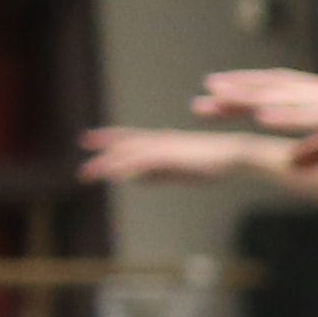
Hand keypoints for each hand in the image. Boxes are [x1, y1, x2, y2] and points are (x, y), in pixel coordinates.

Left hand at [81, 125, 276, 184]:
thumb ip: (159, 173)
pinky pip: (141, 163)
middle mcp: (160, 141)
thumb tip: (137, 178)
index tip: (90, 140)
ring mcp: (163, 147)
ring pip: (128, 154)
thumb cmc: (216, 162)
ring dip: (107, 164)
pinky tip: (113, 175)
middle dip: (102, 150)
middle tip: (82, 155)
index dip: (109, 139)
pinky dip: (125, 168)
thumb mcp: (182, 170)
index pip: (130, 138)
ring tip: (88, 173)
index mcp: (164, 142)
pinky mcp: (169, 156)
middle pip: (124, 144)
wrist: (235, 154)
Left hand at [200, 70, 317, 155]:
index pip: (284, 89)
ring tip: (218, 100)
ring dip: (252, 99)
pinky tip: (265, 117)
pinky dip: (290, 116)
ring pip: (291, 99)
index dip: (249, 90)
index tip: (216, 91)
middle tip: (200, 99)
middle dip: (238, 94)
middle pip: (278, 91)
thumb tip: (293, 162)